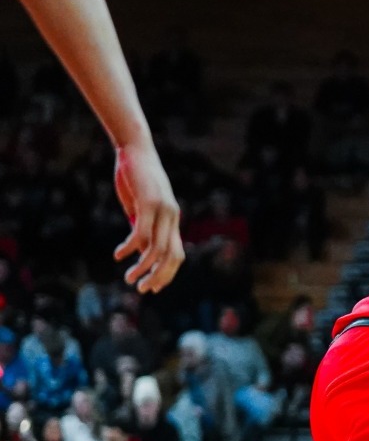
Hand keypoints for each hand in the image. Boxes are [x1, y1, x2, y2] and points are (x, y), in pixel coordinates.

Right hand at [112, 140, 183, 292]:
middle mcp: (172, 217)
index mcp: (172, 220)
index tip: (154, 288)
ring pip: (157, 249)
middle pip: (172, 256)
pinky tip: (119, 255)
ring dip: (143, 267)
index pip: (177, 254)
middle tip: (142, 289)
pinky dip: (130, 247)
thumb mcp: (139, 208)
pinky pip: (141, 233)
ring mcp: (163, 210)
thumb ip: (142, 228)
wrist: (135, 150)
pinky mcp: (149, 203)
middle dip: (159, 276)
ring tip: (128, 278)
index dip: (168, 273)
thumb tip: (142, 251)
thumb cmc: (136, 179)